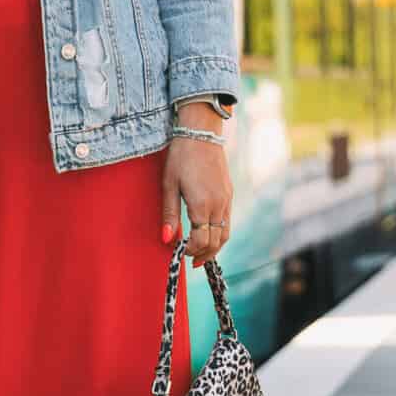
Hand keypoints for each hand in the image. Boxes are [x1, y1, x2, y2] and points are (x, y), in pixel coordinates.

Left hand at [160, 114, 231, 268]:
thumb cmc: (180, 158)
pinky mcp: (229, 193)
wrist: (200, 133)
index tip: (180, 252)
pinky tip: (209, 233)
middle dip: (204, 254)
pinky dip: (220, 233)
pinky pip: (228, 220)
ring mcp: (227, 199)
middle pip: (216, 241)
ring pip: (226, 233)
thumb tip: (166, 239)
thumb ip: (168, 214)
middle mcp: (218, 205)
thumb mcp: (168, 185)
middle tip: (192, 262)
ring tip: (202, 254)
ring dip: (215, 247)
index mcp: (202, 205)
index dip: (191, 251)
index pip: (201, 240)